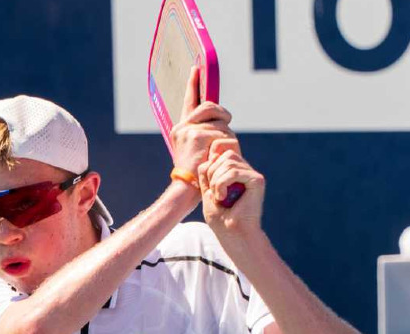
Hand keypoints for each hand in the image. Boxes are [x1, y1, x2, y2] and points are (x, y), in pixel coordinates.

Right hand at [169, 66, 235, 183]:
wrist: (185, 188)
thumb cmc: (194, 175)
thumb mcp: (194, 152)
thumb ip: (204, 134)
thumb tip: (220, 121)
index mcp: (181, 129)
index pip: (189, 102)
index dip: (193, 84)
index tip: (196, 68)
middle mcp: (184, 126)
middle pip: (211, 107)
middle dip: (223, 114)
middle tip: (227, 123)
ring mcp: (191, 130)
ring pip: (222, 122)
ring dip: (227, 136)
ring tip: (219, 152)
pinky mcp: (200, 136)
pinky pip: (225, 133)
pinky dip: (228, 145)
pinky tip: (219, 157)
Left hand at [197, 138, 264, 238]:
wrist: (232, 234)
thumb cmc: (220, 218)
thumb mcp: (207, 191)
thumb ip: (208, 173)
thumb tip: (213, 154)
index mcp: (235, 173)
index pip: (219, 155)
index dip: (209, 168)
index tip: (209, 189)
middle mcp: (246, 171)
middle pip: (225, 155)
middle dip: (212, 172)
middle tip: (213, 193)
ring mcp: (253, 175)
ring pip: (229, 161)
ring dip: (216, 180)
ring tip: (218, 197)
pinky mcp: (257, 181)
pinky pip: (235, 171)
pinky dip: (223, 183)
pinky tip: (223, 197)